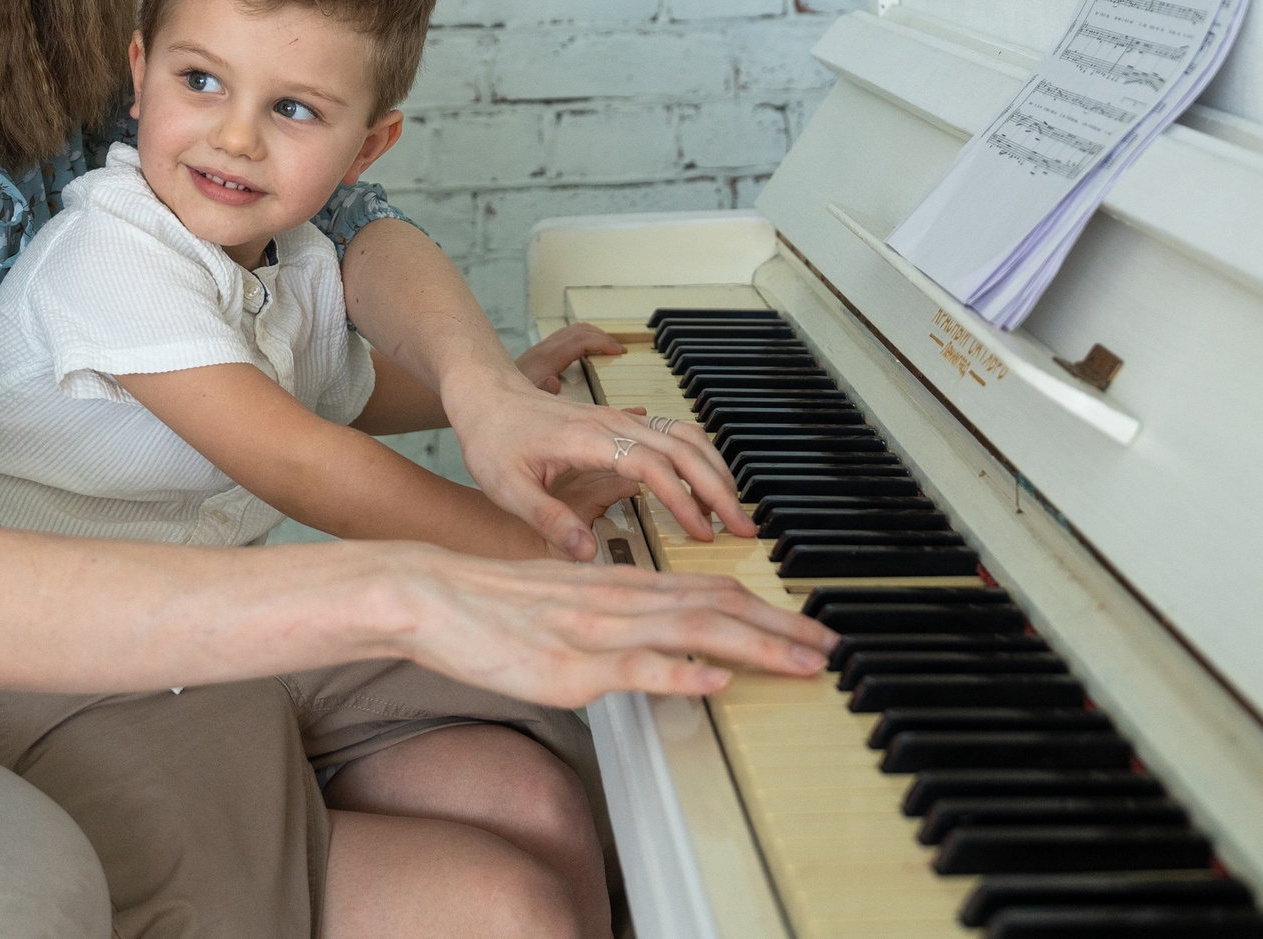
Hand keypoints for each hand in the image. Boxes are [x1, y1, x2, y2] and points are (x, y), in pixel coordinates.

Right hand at [389, 546, 834, 707]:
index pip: (710, 592)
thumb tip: (653, 641)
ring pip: (693, 630)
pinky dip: (682, 671)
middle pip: (718, 606)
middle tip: (830, 646)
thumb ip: (613, 617)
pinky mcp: (571, 663)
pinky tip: (715, 679)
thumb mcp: (566, 603)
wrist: (432, 593)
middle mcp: (621, 599)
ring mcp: (599, 630)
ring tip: (802, 661)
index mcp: (622, 584)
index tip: (805, 629)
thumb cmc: (493, 605)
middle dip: (781, 628)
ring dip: (756, 647)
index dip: (764, 611)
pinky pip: (636, 665)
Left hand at [443, 371, 744, 561]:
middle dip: (719, 488)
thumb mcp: (506, 486)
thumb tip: (587, 552)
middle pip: (684, 449)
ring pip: (685, 437)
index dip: (684, 500)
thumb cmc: (492, 438)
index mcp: (590, 439)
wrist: (485, 396)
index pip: (654, 467)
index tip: (702, 533)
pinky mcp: (619, 421)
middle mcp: (613, 423)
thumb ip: (548, 519)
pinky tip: (707, 479)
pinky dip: (699, 455)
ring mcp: (620, 419)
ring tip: (733, 508)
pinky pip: (672, 432)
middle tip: (743, 528)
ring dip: (714, 469)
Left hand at [515, 323, 623, 393]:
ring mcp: (541, 349)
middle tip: (618, 348)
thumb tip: (553, 383)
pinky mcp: (539, 354)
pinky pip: (566, 337)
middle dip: (602, 335)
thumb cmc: (510, 401)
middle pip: (578, 330)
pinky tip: (586, 352)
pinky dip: (581, 339)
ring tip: (607, 346)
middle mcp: (544, 350)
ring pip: (572, 331)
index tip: (619, 351)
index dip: (602, 342)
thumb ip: (542, 394)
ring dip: (592, 334)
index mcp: (547, 359)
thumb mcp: (528, 402)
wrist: (490, 395)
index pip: (580, 341)